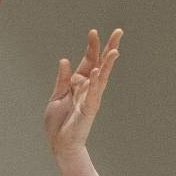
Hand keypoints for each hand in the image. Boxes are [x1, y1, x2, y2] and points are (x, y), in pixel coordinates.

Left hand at [44, 28, 121, 156]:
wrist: (60, 144)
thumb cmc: (58, 122)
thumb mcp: (57, 96)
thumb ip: (62, 79)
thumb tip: (64, 60)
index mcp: (79, 83)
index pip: (88, 60)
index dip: (91, 47)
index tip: (93, 32)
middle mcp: (88, 88)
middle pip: (100, 64)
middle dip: (109, 48)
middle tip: (119, 31)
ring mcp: (90, 98)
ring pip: (101, 77)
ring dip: (107, 64)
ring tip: (114, 50)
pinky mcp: (89, 109)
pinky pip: (92, 93)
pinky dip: (94, 82)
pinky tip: (96, 70)